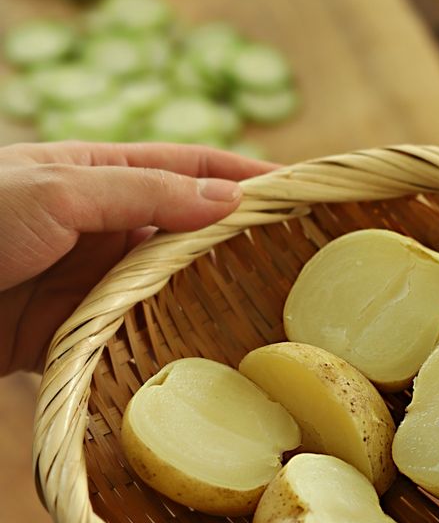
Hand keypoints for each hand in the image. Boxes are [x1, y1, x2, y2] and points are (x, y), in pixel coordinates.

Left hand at [0, 140, 274, 374]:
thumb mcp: (59, 191)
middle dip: (236, 243)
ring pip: (168, 289)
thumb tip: (228, 198)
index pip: (189, 169)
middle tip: (294, 259)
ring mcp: (93, 281)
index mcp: (101, 176)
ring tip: (263, 311)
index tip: (296, 191)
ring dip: (207, 300)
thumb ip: (144, 192)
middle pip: (187, 233)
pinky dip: (167, 345)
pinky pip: (136, 337)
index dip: (242, 176)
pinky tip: (203, 353)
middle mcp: (105, 228)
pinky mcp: (78, 331)